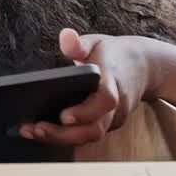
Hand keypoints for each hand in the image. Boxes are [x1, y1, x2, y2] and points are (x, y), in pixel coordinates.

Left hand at [20, 29, 150, 146]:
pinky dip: (67, 137)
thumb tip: (66, 36)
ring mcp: (113, 118)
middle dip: (64, 134)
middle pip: (94, 128)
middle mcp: (116, 105)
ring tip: (32, 132)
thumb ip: (79, 43)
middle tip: (35, 129)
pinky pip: (87, 135)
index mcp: (112, 81)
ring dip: (61, 138)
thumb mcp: (96, 42)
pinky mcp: (107, 125)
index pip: (105, 100)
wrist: (143, 67)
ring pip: (90, 136)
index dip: (85, 112)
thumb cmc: (113, 54)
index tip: (63, 116)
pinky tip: (43, 132)